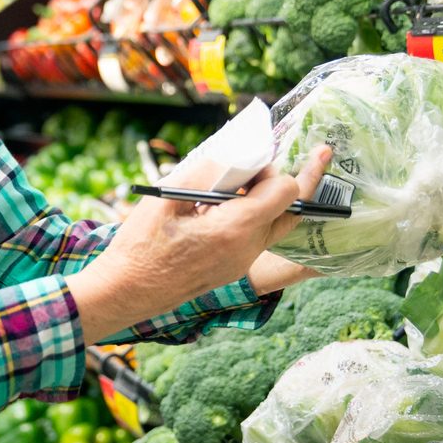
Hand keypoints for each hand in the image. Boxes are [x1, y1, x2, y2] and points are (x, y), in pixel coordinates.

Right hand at [69, 146, 332, 342]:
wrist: (128, 292)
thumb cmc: (141, 246)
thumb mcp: (167, 197)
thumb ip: (206, 170)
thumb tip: (235, 150)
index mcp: (234, 229)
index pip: (287, 193)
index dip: (273, 171)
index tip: (248, 167)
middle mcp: (247, 249)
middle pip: (294, 211)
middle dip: (296, 181)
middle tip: (314, 155)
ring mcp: (242, 262)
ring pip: (277, 224)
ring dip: (267, 199)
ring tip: (240, 183)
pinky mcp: (234, 268)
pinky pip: (257, 236)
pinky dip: (252, 215)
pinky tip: (221, 206)